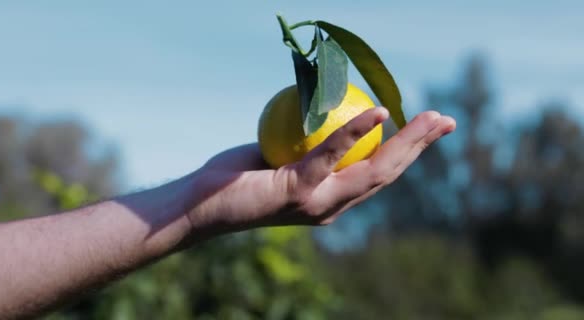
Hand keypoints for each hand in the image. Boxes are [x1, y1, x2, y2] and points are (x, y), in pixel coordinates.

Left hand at [181, 108, 455, 242]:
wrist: (202, 204)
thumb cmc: (238, 177)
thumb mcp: (280, 153)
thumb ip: (306, 141)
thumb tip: (324, 108)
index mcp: (332, 198)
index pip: (378, 172)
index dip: (407, 151)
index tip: (426, 127)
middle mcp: (332, 205)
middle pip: (388, 173)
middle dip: (420, 148)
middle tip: (445, 121)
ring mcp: (319, 203)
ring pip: (374, 170)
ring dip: (407, 143)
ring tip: (430, 118)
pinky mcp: (300, 193)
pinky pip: (332, 155)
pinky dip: (357, 131)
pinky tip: (378, 112)